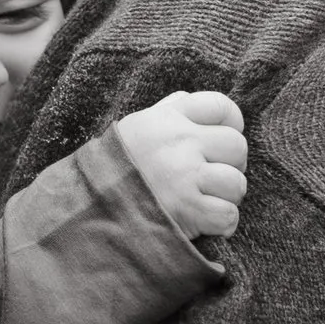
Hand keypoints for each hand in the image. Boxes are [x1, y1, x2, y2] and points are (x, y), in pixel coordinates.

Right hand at [115, 87, 249, 242]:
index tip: (221, 142)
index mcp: (168, 118)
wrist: (87, 207)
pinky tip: (207, 222)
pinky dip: (223, 224)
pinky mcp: (188, 210)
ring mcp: (185, 176)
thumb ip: (166, 110)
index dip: (232, 124)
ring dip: (228, 197)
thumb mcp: (137, 126)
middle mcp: (180, 142)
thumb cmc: (117, 167)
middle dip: (232, 164)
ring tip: (208, 200)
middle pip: (237, 145)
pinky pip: (228, 215)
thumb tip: (190, 99)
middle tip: (214, 176)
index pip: (221, 107)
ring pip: (237, 183)